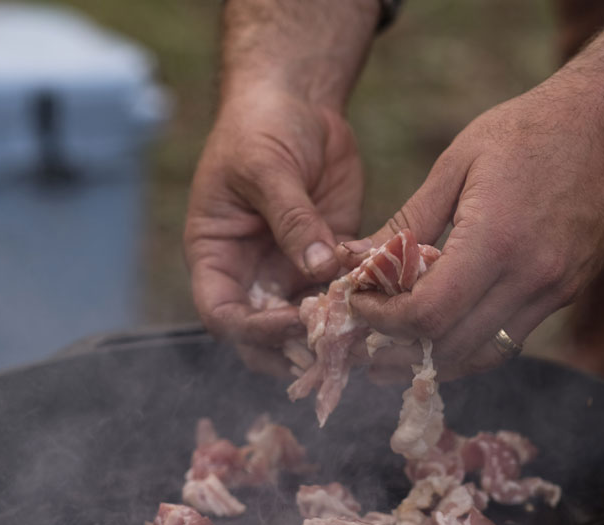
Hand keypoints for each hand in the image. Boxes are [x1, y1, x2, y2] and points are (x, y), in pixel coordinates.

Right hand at [184, 87, 362, 375]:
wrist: (296, 100)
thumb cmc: (261, 127)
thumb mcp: (267, 168)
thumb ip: (291, 220)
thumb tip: (318, 269)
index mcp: (217, 256)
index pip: (222, 315)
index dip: (252, 331)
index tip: (292, 322)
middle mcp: (251, 273)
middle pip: (264, 336)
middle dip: (295, 346)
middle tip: (336, 343)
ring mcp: (290, 270)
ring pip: (308, 322)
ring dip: (334, 330)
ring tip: (367, 330)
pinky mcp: (329, 259)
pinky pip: (343, 292)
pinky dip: (361, 300)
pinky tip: (386, 297)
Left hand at [345, 84, 603, 380]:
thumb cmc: (528, 128)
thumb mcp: (457, 163)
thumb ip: (406, 222)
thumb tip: (353, 260)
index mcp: (496, 239)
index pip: (428, 314)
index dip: (383, 321)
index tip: (358, 304)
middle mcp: (531, 276)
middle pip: (452, 347)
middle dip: (400, 349)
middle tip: (367, 337)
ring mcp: (555, 290)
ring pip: (484, 355)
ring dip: (435, 359)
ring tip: (398, 348)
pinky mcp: (568, 292)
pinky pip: (511, 337)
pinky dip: (472, 344)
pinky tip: (445, 331)